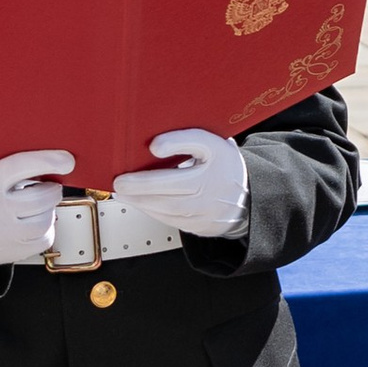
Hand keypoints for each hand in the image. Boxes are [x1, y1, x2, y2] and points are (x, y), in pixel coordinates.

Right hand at [0, 146, 74, 267]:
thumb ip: (8, 165)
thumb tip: (46, 158)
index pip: (21, 165)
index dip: (48, 161)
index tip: (67, 160)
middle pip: (42, 197)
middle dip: (51, 189)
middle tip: (46, 186)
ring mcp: (4, 234)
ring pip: (46, 219)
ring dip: (48, 210)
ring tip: (36, 205)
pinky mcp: (11, 252)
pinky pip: (44, 240)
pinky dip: (45, 230)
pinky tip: (33, 222)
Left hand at [114, 126, 250, 239]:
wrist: (247, 199)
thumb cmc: (224, 168)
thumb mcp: (213, 146)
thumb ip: (187, 140)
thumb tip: (154, 146)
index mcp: (218, 159)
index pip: (197, 145)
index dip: (175, 144)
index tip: (153, 146)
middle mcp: (213, 186)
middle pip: (174, 187)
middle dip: (141, 186)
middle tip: (120, 182)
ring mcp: (207, 210)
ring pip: (169, 208)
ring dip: (141, 201)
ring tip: (123, 193)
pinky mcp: (201, 226)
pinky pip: (171, 220)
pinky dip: (151, 212)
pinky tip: (139, 204)